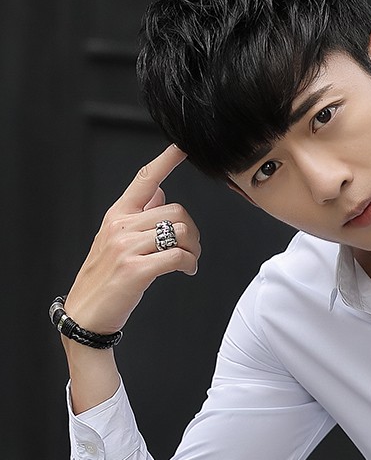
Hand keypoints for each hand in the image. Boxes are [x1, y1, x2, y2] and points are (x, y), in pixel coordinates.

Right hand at [64, 144, 200, 334]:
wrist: (87, 312)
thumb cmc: (106, 277)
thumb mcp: (116, 239)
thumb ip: (139, 213)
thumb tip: (161, 191)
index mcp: (117, 214)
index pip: (144, 180)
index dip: (165, 161)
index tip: (182, 147)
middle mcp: (120, 226)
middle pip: (176, 211)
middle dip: (192, 232)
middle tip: (191, 250)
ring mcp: (127, 247)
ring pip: (180, 232)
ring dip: (194, 249)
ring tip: (188, 262)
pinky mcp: (136, 270)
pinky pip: (177, 256)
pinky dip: (189, 264)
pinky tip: (186, 271)